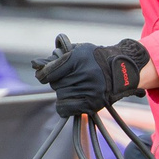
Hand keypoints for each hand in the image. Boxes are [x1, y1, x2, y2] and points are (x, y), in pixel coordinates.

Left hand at [33, 34, 152, 117]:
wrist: (122, 70)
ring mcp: (89, 90)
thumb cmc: (95, 59)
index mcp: (79, 58)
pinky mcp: (93, 103)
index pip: (51, 71)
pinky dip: (63, 106)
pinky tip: (68, 100)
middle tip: (67, 78)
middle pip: (56, 84)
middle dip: (58, 82)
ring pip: (61, 96)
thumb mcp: (78, 50)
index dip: (44, 74)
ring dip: (63, 92)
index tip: (43, 75)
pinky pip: (67, 108)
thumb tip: (36, 65)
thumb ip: (58, 58)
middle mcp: (85, 74)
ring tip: (73, 87)